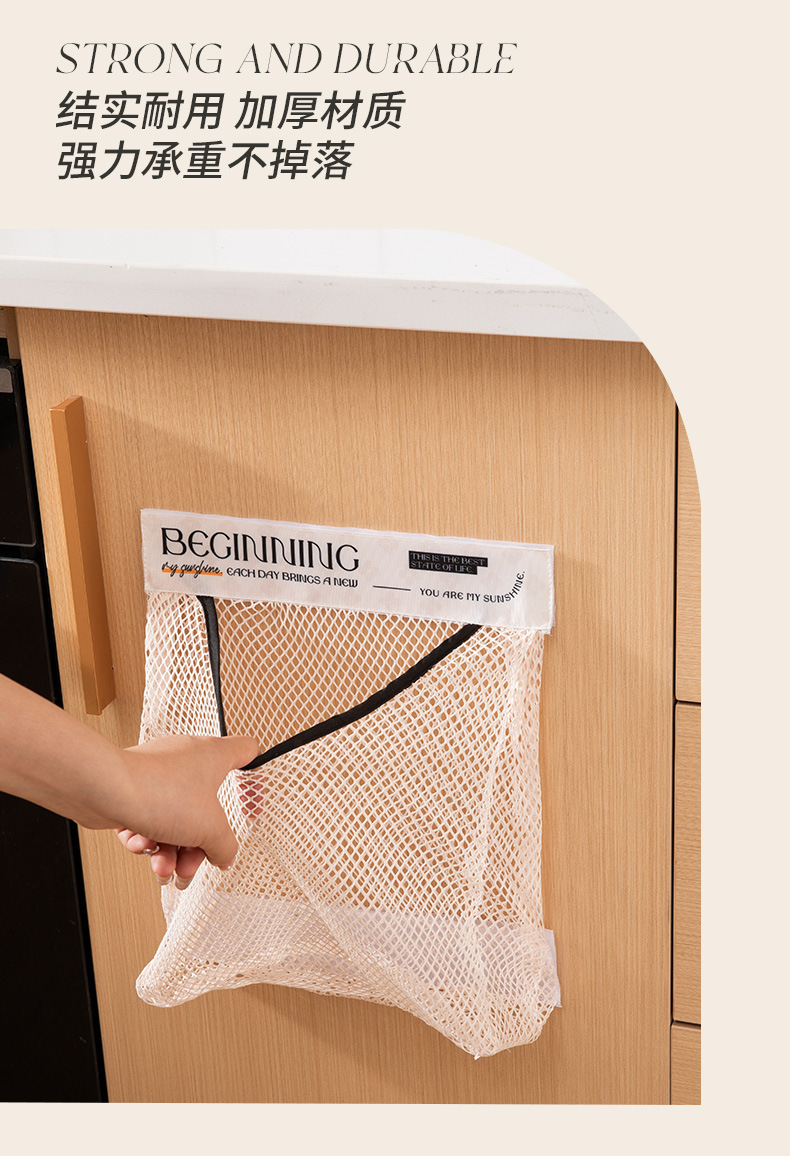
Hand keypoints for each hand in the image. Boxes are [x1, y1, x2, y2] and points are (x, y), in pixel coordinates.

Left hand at [113, 734, 259, 888]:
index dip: (252, 780)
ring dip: (171, 851)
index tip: (249, 808)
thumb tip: (225, 856)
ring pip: (175, 820)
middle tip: (191, 864)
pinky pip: (148, 820)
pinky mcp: (133, 790)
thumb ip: (225, 846)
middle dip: (198, 844)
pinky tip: (143, 847)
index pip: (246, 753)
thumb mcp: (210, 829)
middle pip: (206, 808)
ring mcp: (158, 775)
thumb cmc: (160, 791)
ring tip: (163, 868)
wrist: (106, 790)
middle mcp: (186, 762)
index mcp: (214, 757)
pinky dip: (147, 839)